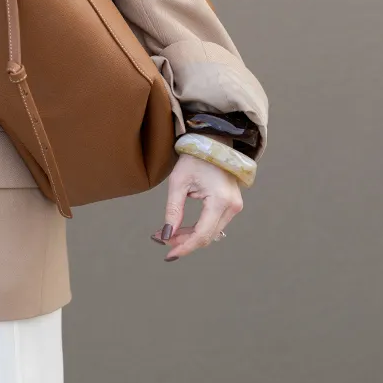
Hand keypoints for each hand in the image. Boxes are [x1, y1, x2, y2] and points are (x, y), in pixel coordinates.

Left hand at [151, 138, 243, 260]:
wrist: (212, 142)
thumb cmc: (194, 158)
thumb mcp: (178, 182)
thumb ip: (173, 210)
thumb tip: (166, 235)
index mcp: (220, 201)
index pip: (202, 235)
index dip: (184, 247)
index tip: (168, 255)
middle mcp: (232, 207)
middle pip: (207, 237)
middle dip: (183, 241)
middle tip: (161, 238)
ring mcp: (235, 207)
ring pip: (211, 233)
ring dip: (190, 236)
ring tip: (168, 233)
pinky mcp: (233, 205)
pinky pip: (214, 224)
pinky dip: (198, 228)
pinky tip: (182, 228)